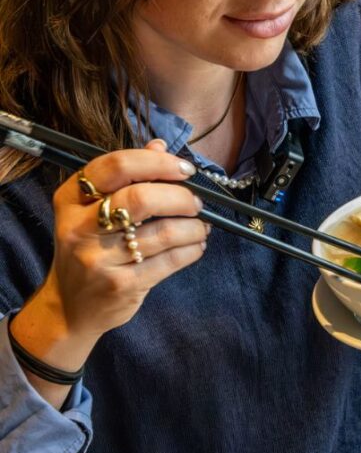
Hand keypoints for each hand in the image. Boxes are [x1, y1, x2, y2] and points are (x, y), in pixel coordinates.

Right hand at [19, 139, 207, 352]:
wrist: (69, 308)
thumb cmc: (89, 250)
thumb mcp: (92, 212)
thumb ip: (126, 178)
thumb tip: (158, 144)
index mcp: (71, 200)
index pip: (116, 166)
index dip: (158, 162)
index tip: (185, 169)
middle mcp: (79, 228)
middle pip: (142, 198)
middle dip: (181, 197)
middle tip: (196, 202)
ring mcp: (98, 259)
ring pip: (164, 232)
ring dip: (194, 227)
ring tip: (200, 226)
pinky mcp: (121, 285)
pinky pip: (171, 260)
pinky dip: (193, 249)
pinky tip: (195, 245)